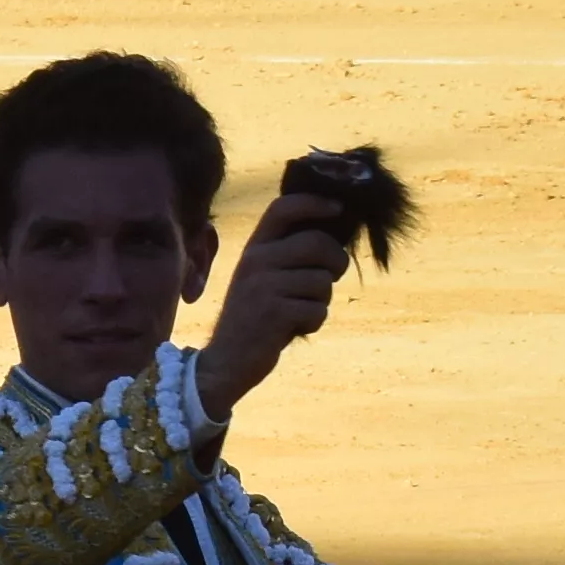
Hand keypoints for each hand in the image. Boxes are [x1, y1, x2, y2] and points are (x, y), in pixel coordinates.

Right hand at [192, 179, 361, 413]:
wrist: (226, 361)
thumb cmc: (254, 318)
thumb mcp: (261, 279)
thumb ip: (286, 256)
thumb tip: (333, 240)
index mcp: (253, 248)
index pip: (282, 208)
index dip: (314, 203)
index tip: (338, 208)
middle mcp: (256, 261)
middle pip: (317, 243)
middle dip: (336, 261)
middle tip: (332, 277)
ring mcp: (264, 286)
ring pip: (322, 281)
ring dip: (322, 300)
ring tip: (300, 312)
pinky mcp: (275, 313)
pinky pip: (318, 310)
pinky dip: (313, 322)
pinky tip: (294, 329)